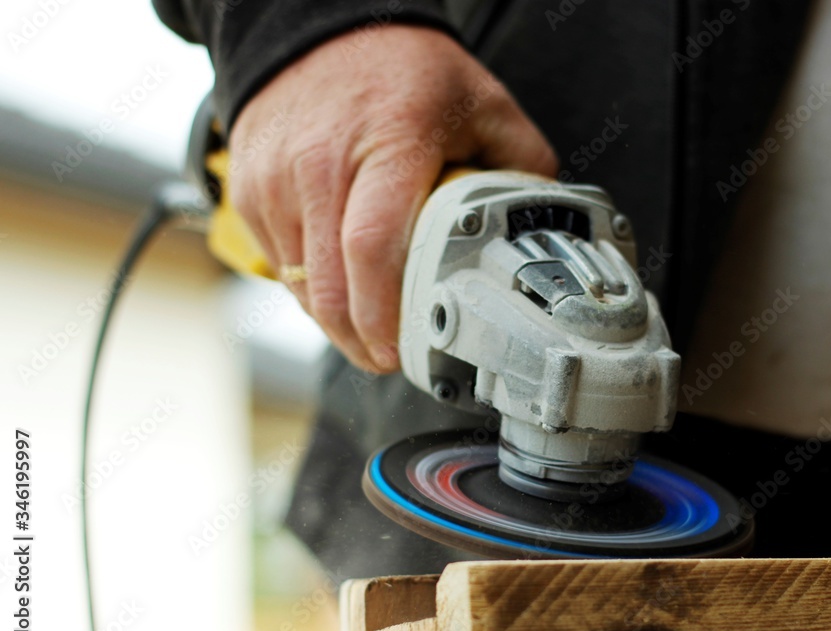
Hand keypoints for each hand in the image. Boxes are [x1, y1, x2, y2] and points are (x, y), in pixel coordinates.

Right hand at [228, 25, 557, 372]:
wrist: (316, 27)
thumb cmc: (401, 66)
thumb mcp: (481, 100)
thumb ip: (519, 161)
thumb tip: (544, 218)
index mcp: (388, 142)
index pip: (372, 246)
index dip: (381, 312)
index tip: (396, 349)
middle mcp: (321, 163)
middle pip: (326, 283)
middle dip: (356, 338)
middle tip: (384, 359)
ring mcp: (275, 177)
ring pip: (297, 281)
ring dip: (331, 316)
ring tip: (364, 325)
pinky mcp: (247, 186)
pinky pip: (276, 259)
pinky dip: (306, 283)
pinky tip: (334, 282)